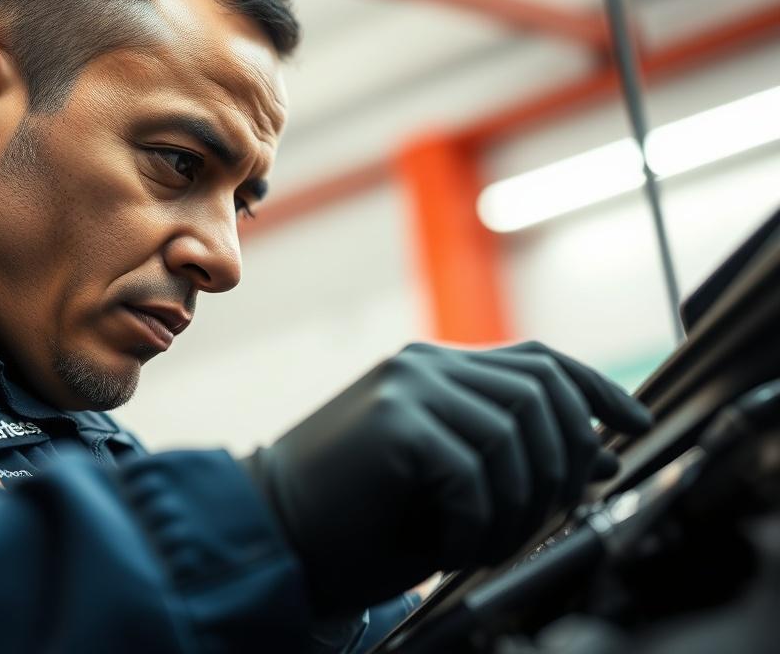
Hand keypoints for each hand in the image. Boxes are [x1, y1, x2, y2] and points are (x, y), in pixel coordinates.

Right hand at [243, 341, 651, 614]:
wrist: (272, 529)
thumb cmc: (361, 514)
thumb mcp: (452, 478)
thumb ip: (515, 453)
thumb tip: (601, 456)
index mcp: (438, 368)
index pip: (539, 359)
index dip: (596, 389)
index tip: (634, 425)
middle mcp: (425, 363)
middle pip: (542, 392)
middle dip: (566, 461)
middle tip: (552, 515)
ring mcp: (408, 386)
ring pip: (516, 435)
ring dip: (518, 506)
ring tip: (485, 543)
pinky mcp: (394, 422)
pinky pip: (473, 475)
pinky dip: (476, 525)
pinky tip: (448, 545)